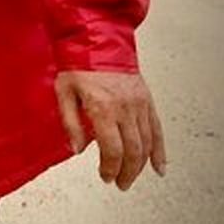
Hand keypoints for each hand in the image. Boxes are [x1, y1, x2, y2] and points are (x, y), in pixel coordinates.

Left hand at [55, 69, 166, 189]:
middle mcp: (125, 108)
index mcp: (103, 107)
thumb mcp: (63, 92)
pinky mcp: (147, 101)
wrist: (97, 40)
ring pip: (146, 143)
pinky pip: (157, 130)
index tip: (105, 176)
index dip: (110, 167)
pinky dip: (160, 151)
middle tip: (119, 183)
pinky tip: (160, 168)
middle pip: (132, 150)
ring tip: (131, 178)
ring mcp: (139, 105)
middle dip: (126, 171)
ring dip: (140, 166)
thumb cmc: (78, 65)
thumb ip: (70, 123)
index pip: (112, 148)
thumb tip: (76, 149)